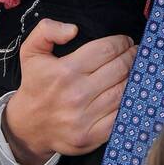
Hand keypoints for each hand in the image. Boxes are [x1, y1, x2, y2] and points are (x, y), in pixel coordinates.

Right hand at [2, 20, 136, 164]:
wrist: (28, 127)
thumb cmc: (35, 85)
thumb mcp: (30, 51)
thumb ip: (47, 30)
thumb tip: (73, 29)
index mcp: (64, 71)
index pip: (106, 50)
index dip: (121, 43)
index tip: (125, 42)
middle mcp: (76, 94)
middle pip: (119, 69)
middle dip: (132, 57)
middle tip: (135, 54)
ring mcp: (84, 117)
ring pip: (123, 91)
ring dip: (134, 79)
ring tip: (135, 71)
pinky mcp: (91, 135)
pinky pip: (121, 115)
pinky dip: (129, 103)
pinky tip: (130, 94)